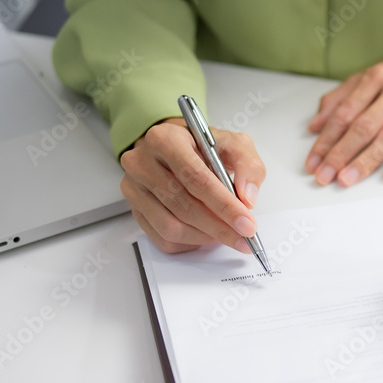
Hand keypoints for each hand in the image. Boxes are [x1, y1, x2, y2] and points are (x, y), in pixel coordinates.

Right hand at [120, 118, 265, 253]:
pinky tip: (207, 235)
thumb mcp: (234, 145)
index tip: (247, 225)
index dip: (224, 206)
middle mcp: (142, 163)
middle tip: (244, 238)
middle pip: (183, 206)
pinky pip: (162, 238)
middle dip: (219, 227)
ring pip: (170, 227)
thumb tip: (247, 197)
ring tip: (227, 235)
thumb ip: (248, 166)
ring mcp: (134, 188)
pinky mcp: (135, 209)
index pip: (196, 179)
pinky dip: (190, 243)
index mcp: (166, 139)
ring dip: (205, 237)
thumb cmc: (205, 147)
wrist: (178, 148)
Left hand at [305, 27, 382, 187]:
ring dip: (365, 161)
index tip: (313, 162)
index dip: (326, 140)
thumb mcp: (372, 74)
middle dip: (340, 154)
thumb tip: (315, 125)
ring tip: (347, 179)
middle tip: (324, 176)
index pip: (344, 113)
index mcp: (376, 76)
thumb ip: (341, 97)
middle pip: (363, 126)